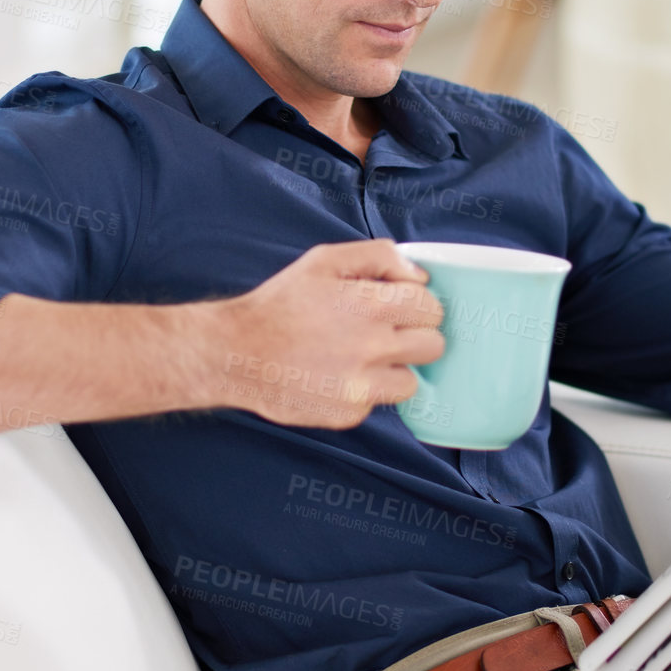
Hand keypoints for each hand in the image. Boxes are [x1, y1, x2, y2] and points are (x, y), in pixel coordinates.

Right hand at [211, 239, 444, 428]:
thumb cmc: (281, 304)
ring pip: (411, 381)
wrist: (237, 352)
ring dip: (394, 369)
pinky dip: (364, 390)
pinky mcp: (349, 413)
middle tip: (385, 332)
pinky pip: (378, 402)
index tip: (397, 307)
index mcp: (372, 305)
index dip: (416, 305)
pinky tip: (335, 375)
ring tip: (361, 357)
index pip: (432, 308)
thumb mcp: (325, 261)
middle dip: (415, 337)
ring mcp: (363, 385)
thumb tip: (419, 275)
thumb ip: (379, 257)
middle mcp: (373, 348)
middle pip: (433, 346)